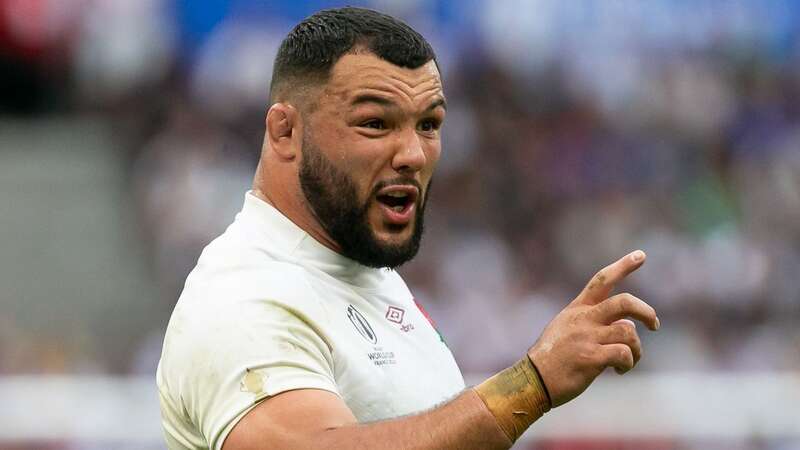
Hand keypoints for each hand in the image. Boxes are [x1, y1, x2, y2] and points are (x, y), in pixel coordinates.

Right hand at [527, 250, 658, 406]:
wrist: (532, 379)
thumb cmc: (552, 357)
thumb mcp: (569, 330)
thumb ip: (598, 324)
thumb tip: (628, 326)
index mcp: (577, 309)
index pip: (602, 280)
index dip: (623, 266)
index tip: (641, 255)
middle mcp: (583, 319)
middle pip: (624, 303)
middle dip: (646, 311)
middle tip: (655, 325)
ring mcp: (587, 338)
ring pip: (628, 333)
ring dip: (637, 349)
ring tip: (630, 360)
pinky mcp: (590, 358)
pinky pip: (623, 354)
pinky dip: (628, 363)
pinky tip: (620, 370)